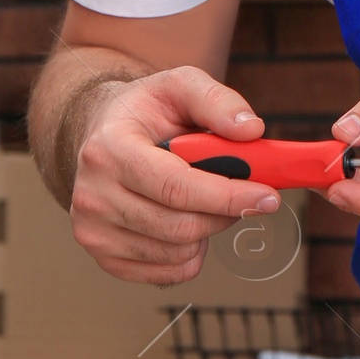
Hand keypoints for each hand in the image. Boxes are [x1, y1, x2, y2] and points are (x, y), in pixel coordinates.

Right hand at [68, 66, 278, 284]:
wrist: (104, 134)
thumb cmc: (146, 112)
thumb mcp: (178, 86)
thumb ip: (216, 101)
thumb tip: (251, 130)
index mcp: (108, 150)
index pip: (175, 187)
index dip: (227, 196)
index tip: (267, 196)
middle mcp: (92, 195)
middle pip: (180, 226)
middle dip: (225, 213)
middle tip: (245, 196)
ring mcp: (94, 231)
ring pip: (178, 252)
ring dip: (209, 230)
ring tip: (205, 201)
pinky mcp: (104, 258)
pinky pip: (169, 273)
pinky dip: (191, 253)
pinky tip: (185, 221)